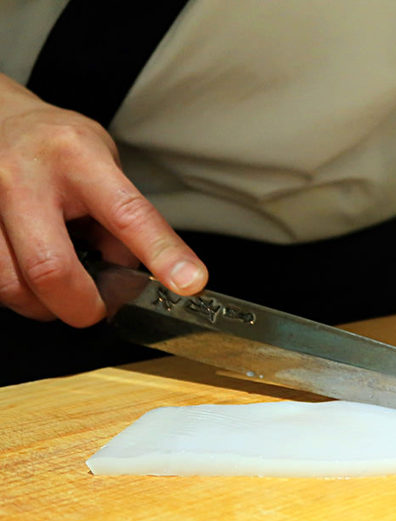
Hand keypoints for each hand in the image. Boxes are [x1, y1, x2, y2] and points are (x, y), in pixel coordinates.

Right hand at [0, 74, 205, 325]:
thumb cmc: (59, 149)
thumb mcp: (106, 166)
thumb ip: (124, 220)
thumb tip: (131, 279)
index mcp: (78, 156)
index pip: (128, 213)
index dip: (161, 253)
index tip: (189, 282)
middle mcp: (23, 175)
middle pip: (51, 267)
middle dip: (82, 306)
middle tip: (97, 307)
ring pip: (11, 285)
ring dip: (43, 305)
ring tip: (60, 287)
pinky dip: (16, 294)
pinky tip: (28, 276)